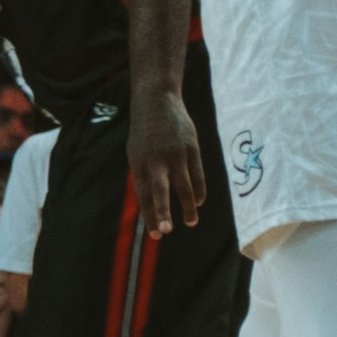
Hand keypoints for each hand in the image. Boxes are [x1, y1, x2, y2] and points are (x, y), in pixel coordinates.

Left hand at [119, 88, 214, 250]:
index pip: (144, 195)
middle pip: (160, 190)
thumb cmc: (145, 134)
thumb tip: (154, 206)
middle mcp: (155, 160)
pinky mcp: (191, 148)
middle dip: (162, 212)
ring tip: (190, 222)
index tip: (156, 234)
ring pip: (184, 186)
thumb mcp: (136, 153)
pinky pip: (197, 175)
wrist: (157, 101)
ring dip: (189, 207)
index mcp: (138, 164)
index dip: (150, 215)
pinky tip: (198, 202)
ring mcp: (175, 154)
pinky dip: (199, 191)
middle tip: (166, 231)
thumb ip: (145, 177)